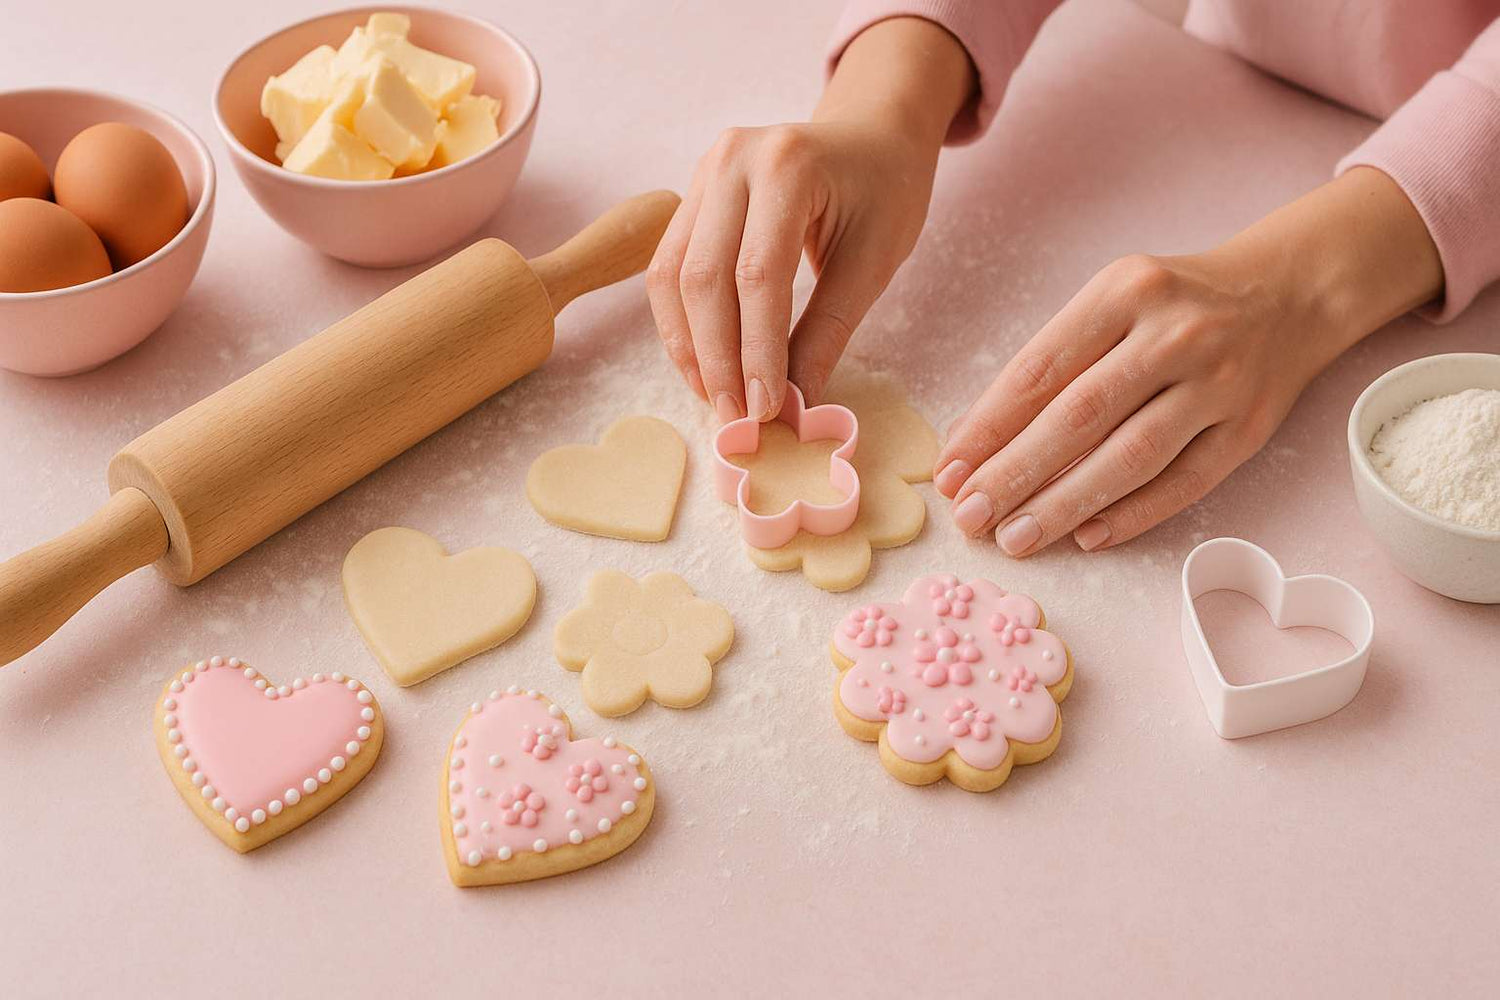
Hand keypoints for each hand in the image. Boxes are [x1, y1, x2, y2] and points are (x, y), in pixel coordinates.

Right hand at [647, 17, 973, 422]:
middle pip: (703, 276)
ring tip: (716, 399)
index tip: (764, 408)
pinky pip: (670, 265)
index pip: (758, 274)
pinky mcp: (694, 192)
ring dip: (689, 346)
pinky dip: (682, 322)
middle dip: (716, 357)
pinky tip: (704, 364)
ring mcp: (706, 170)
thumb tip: (793, 405)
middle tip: (735, 418)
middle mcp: (734, 158)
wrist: (872, 132)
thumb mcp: (873, 261)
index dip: (756, 349)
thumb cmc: (886, 190)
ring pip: (672, 275)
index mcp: (788, 165)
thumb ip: (827, 331)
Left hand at [934, 167, 1443, 554]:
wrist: (1289, 292)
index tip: (950, 472)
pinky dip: (1133, 514)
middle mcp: (1175, 333)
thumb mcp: (1110, 304)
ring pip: (1131, 456)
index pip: (1040, 370)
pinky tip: (1087, 537)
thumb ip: (1051, 364)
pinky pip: (1185, 482)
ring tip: (1016, 538)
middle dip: (1016, 473)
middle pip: (1081, 416)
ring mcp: (1219, 383)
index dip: (988, 427)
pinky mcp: (1249, 428)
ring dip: (1066, 503)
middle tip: (971, 518)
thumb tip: (976, 443)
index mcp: (1125, 291)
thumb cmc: (1173, 306)